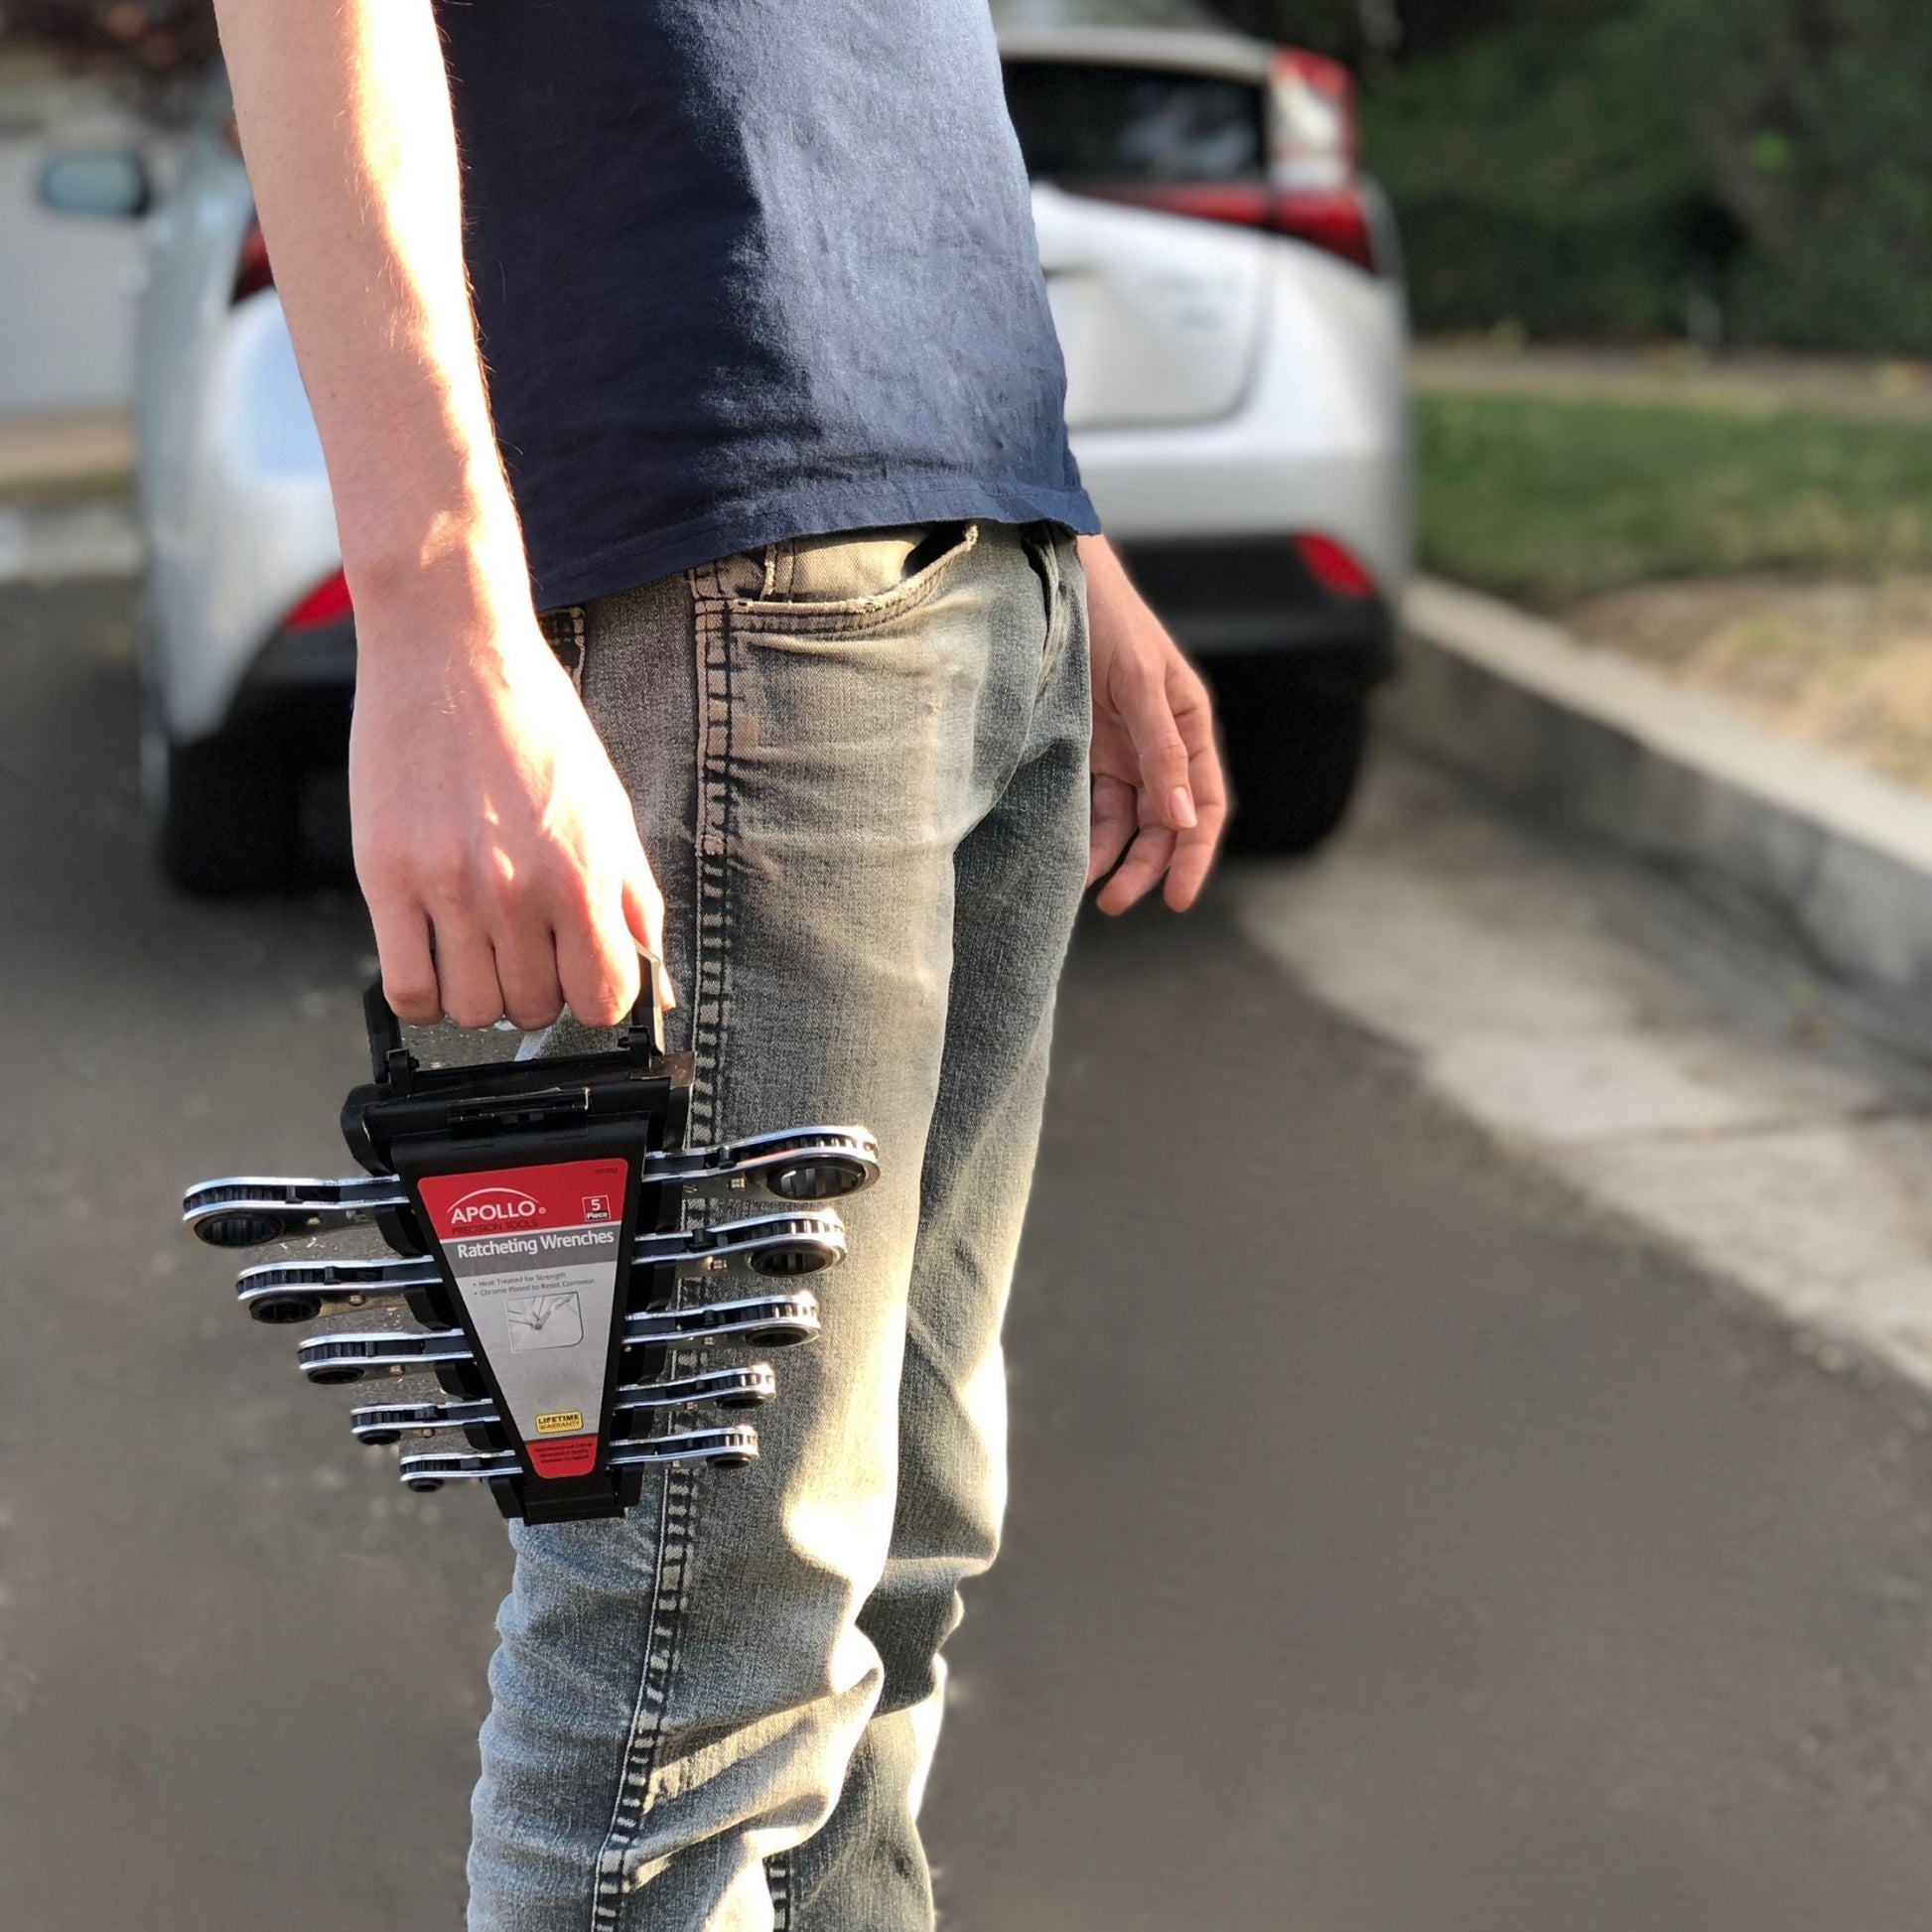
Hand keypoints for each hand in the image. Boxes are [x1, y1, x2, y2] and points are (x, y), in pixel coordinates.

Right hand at [349, 580, 667, 1030]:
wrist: (451, 653)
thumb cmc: (534, 725)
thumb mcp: (611, 811)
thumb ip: (636, 902)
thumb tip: (658, 983)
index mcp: (584, 874)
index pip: (604, 997)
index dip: (597, 996)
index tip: (581, 976)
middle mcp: (518, 890)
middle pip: (534, 1009)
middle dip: (537, 992)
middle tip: (527, 951)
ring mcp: (448, 887)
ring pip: (471, 1009)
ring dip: (480, 995)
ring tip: (481, 950)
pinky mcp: (386, 877)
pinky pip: (406, 987)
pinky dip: (424, 994)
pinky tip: (436, 960)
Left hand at [1078, 534, 1226, 912]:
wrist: (1056, 584)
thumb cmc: (1108, 620)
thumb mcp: (1139, 683)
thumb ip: (1161, 750)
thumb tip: (1184, 817)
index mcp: (1190, 724)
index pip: (1206, 803)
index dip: (1196, 853)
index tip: (1178, 898)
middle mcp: (1163, 743)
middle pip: (1167, 822)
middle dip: (1147, 865)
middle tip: (1116, 902)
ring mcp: (1125, 749)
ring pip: (1130, 820)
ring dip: (1114, 856)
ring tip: (1090, 889)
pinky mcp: (1089, 748)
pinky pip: (1094, 802)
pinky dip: (1088, 831)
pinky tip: (1072, 856)